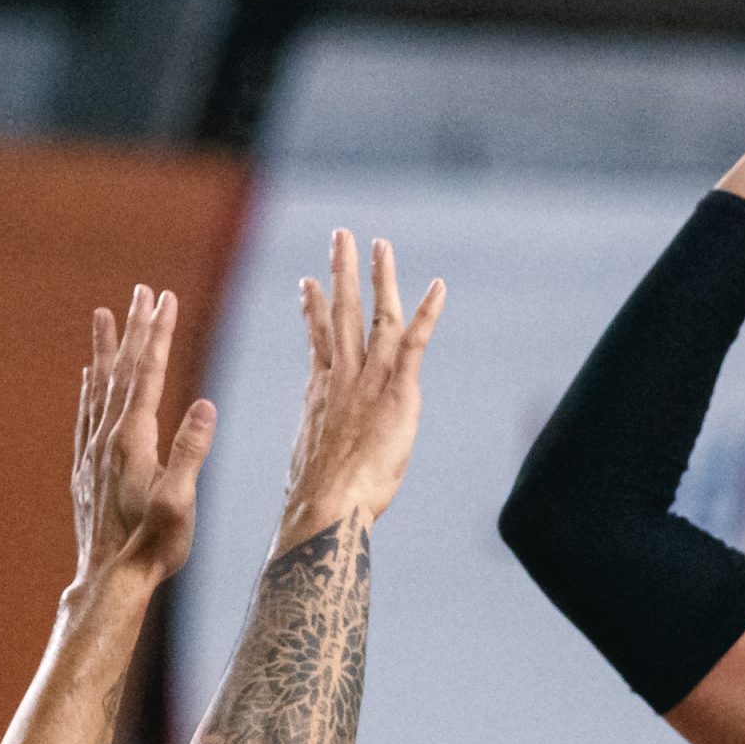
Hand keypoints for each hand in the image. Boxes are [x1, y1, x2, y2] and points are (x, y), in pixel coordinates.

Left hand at [73, 285, 216, 592]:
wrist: (110, 580)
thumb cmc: (153, 547)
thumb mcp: (180, 503)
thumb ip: (190, 453)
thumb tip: (204, 407)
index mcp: (133, 441)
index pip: (148, 375)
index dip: (158, 335)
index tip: (165, 299)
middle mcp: (108, 439)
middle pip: (122, 371)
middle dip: (135, 328)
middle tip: (142, 290)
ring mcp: (93, 452)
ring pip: (99, 385)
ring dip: (107, 347)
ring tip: (106, 314)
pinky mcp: (86, 467)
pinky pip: (87, 412)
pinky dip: (90, 385)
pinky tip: (90, 375)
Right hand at [281, 230, 444, 537]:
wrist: (328, 506)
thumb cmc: (321, 502)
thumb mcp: (314, 467)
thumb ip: (321, 450)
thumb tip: (317, 464)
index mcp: (321, 394)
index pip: (319, 341)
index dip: (313, 310)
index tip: (306, 284)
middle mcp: (342, 378)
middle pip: (340, 314)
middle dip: (340, 272)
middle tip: (340, 237)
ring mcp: (370, 381)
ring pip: (376, 317)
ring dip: (380, 277)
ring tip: (380, 244)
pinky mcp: (398, 392)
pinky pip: (415, 342)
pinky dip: (427, 313)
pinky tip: (439, 287)